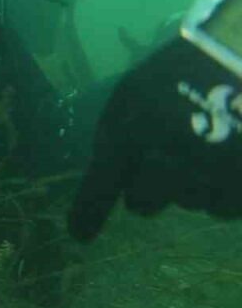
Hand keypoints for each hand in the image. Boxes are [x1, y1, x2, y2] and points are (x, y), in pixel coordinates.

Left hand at [69, 38, 241, 241]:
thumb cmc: (186, 74)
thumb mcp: (135, 93)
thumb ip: (113, 135)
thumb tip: (107, 181)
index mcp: (133, 131)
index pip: (103, 184)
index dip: (88, 212)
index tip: (80, 233)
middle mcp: (170, 159)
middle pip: (142, 204)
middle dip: (149, 188)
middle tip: (167, 158)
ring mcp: (212, 176)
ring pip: (187, 204)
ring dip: (192, 185)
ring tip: (209, 145)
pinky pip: (223, 207)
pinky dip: (224, 189)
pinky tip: (231, 157)